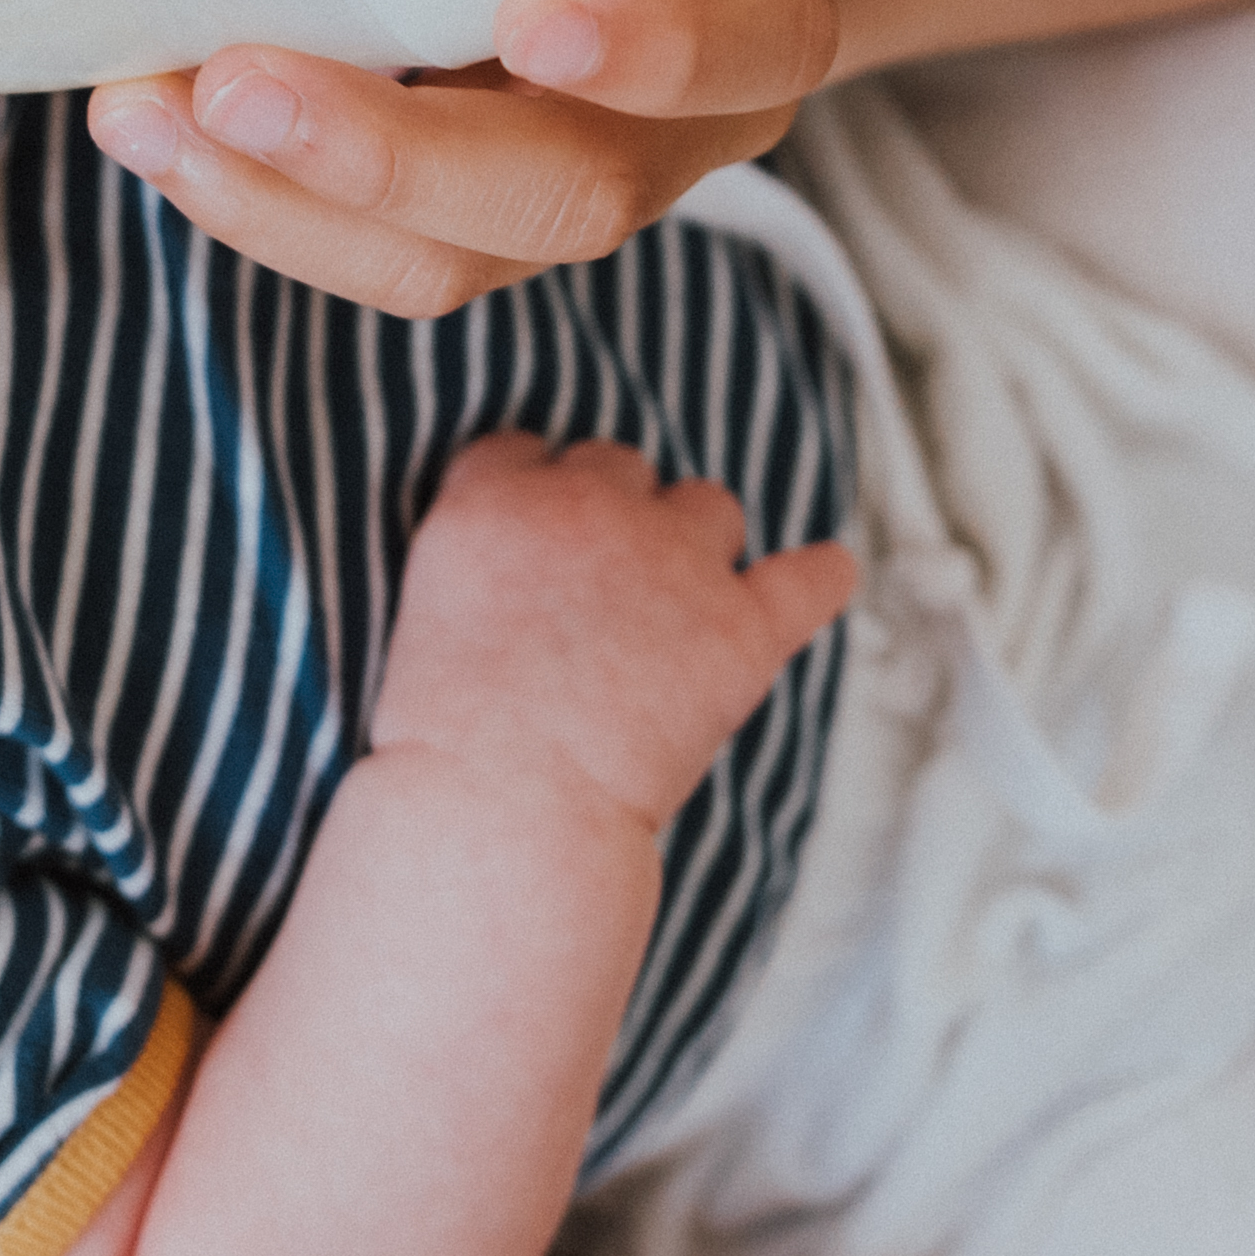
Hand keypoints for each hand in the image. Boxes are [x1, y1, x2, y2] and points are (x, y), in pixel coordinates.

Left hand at [84, 0, 870, 317]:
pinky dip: (255, 194)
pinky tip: (150, 119)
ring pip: (449, 259)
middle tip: (235, 85)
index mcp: (770, 0)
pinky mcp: (479, 208)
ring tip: (140, 115)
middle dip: (385, 160)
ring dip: (277, 202)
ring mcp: (578, 182)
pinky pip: (377, 244)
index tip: (537, 12)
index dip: (651, 47)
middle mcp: (686, 129)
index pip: (746, 44)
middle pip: (566, 194)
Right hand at [377, 435, 856, 831]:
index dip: (538, 490)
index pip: (527, 450)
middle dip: (616, 512)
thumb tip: (536, 563)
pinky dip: (822, 576)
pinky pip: (810, 577)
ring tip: (684, 604)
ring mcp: (674, 560)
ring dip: (699, 542)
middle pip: (619, 465)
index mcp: (495, 496)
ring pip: (709, 506)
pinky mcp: (741, 626)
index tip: (540, 536)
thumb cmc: (446, 736)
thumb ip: (487, 553)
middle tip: (604, 589)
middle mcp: (587, 505)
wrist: (504, 805)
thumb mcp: (427, 606)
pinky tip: (827, 572)